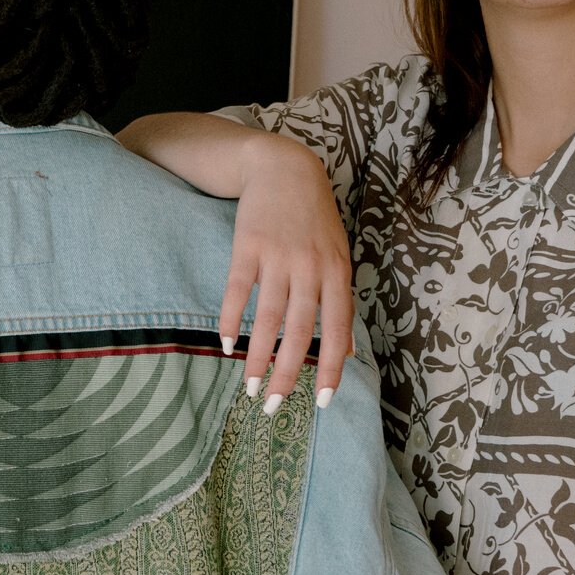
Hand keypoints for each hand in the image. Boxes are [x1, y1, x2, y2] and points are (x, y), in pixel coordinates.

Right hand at [220, 133, 354, 408]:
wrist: (284, 168)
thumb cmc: (314, 219)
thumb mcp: (339, 256)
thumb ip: (341, 301)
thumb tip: (348, 351)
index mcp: (337, 272)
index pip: (337, 329)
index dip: (329, 367)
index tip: (320, 402)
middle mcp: (310, 267)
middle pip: (300, 330)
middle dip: (286, 373)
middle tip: (272, 405)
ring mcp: (278, 256)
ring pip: (268, 317)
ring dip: (256, 356)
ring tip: (247, 385)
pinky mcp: (247, 246)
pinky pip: (238, 291)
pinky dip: (232, 320)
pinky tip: (226, 344)